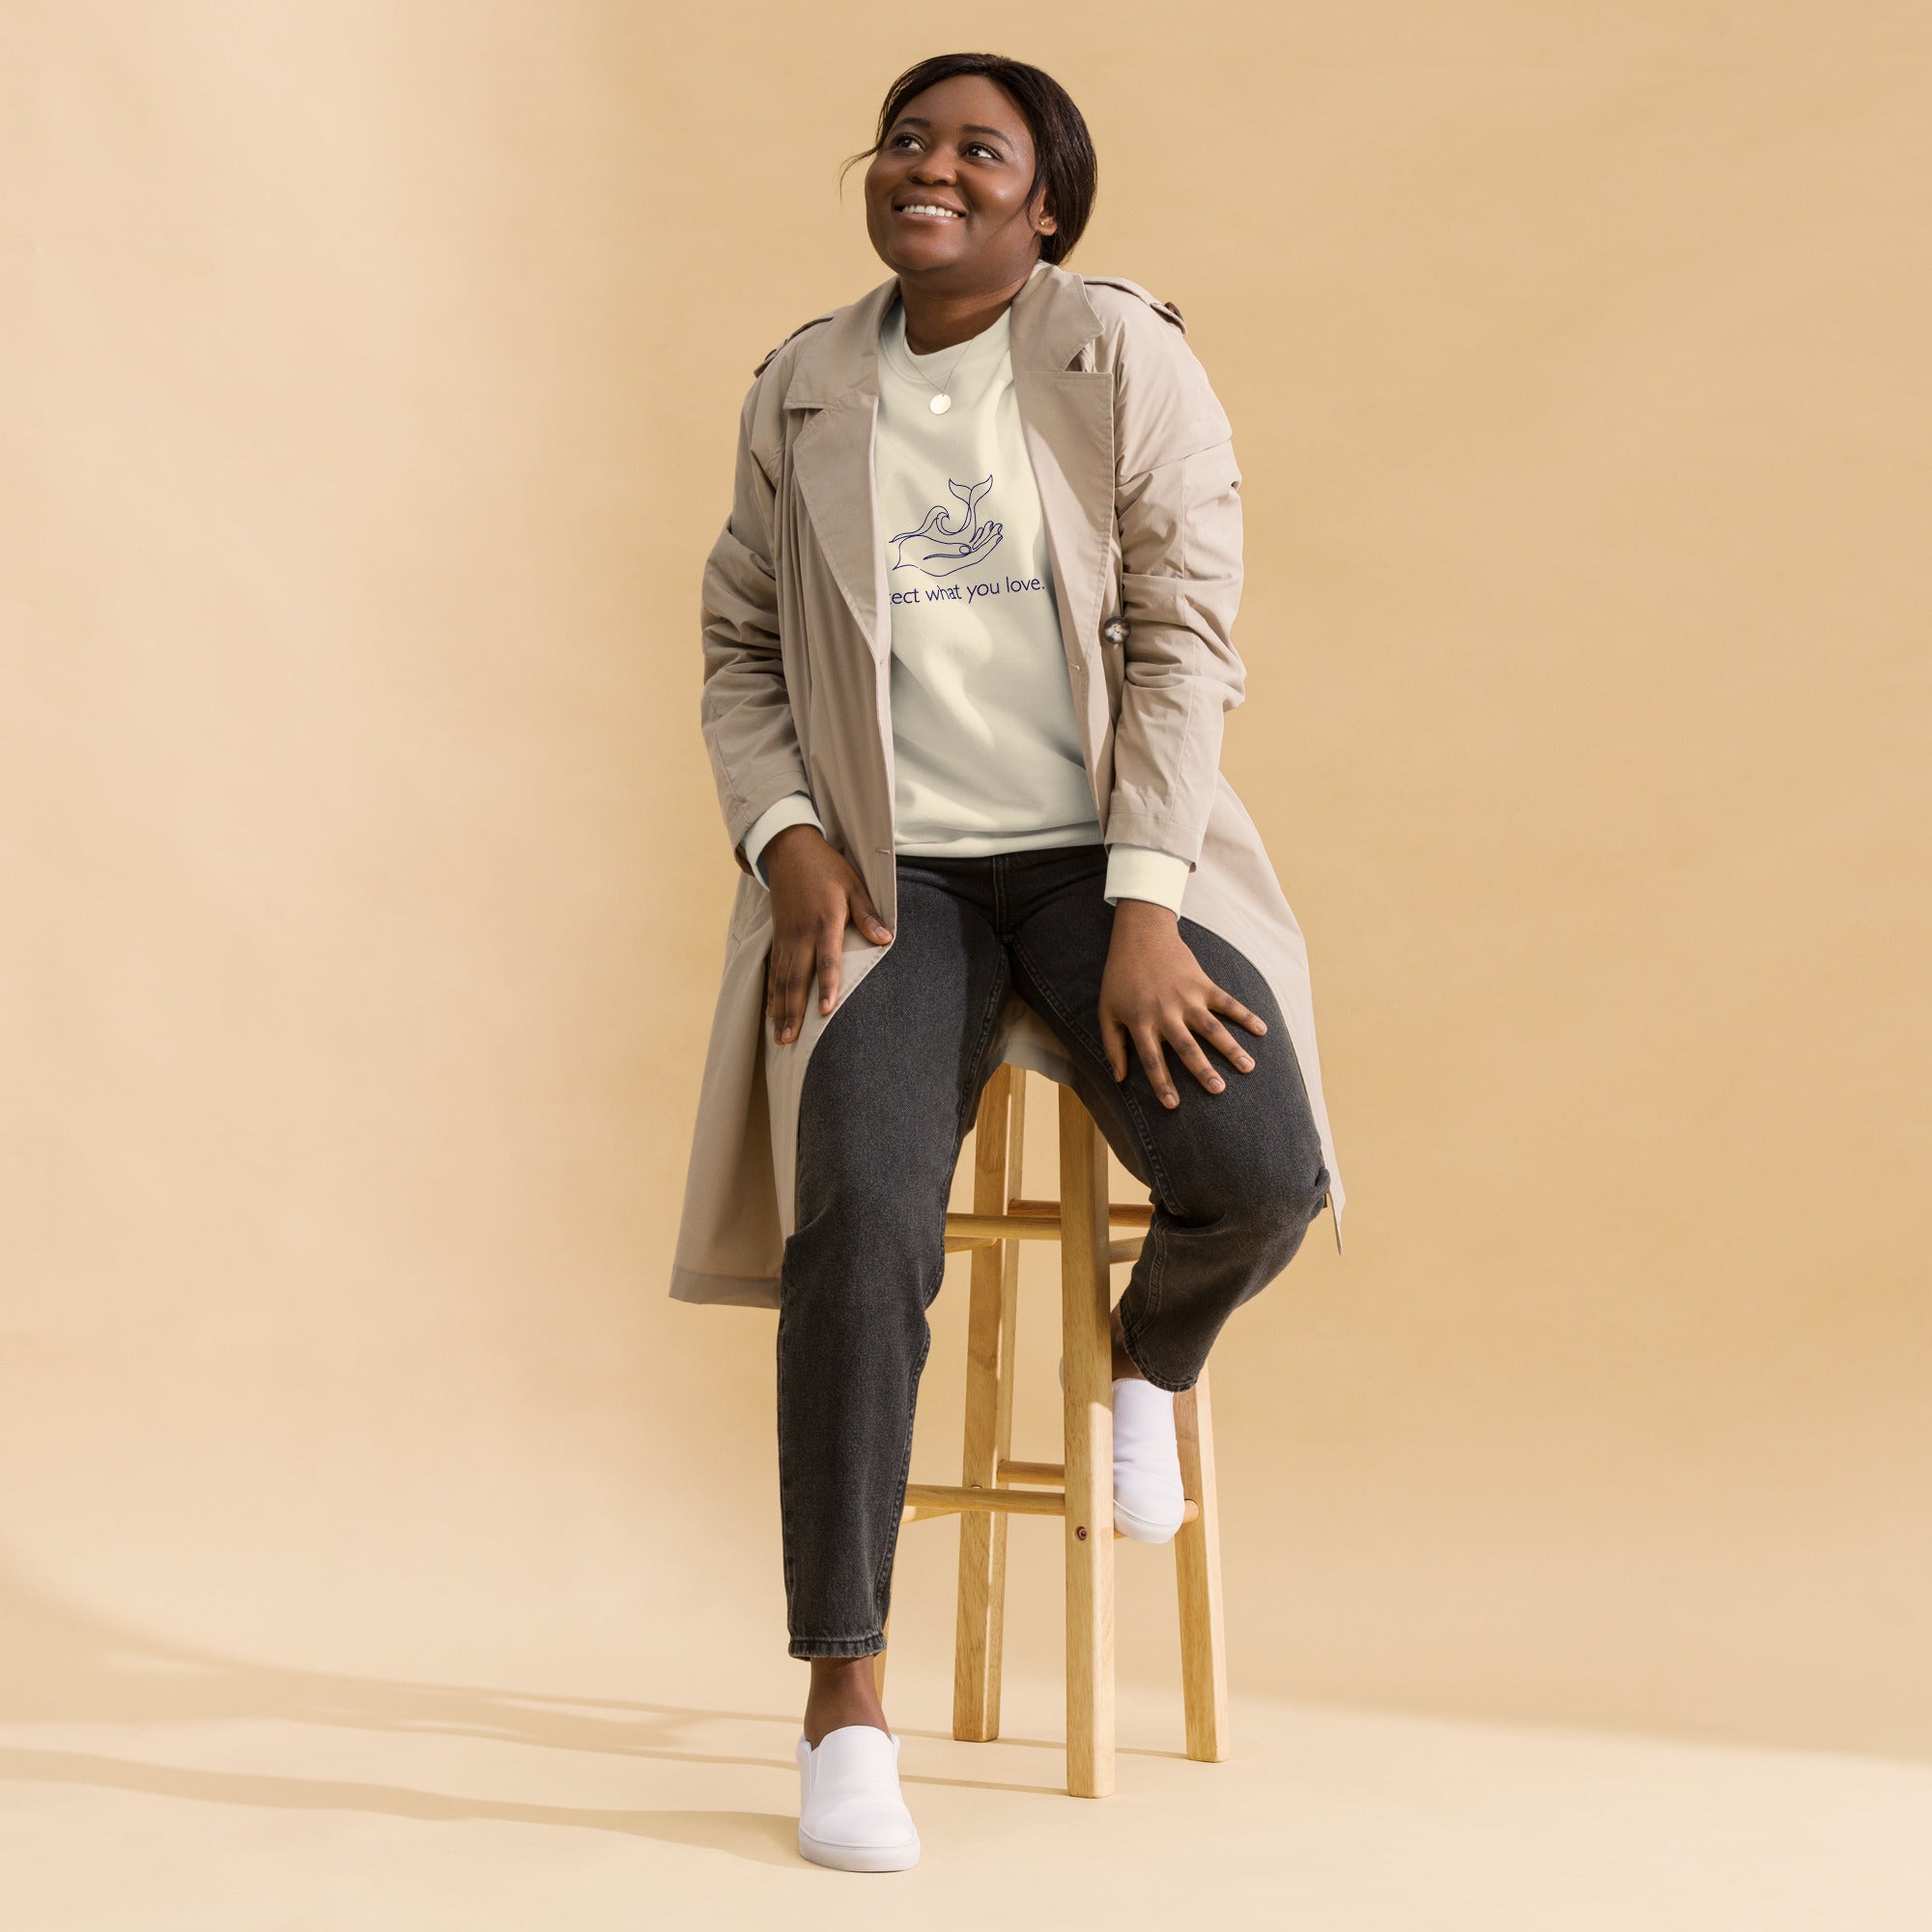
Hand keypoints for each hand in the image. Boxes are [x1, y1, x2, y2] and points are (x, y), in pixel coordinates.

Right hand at [761, 826, 893, 1044]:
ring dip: (781, 1009)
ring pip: (782, 979)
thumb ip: (867, 915)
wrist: (790, 850)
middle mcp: (802, 934)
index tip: (825, 1011)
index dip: (826, 986)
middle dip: (794, 1012)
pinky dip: (772, 992)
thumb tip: (886, 939)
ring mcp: (787, 937)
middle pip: (797, 979)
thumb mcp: (854, 885)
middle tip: (790, 1041)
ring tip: (780, 1037)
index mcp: (825, 922)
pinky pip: (774, 970)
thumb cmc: (827, 868)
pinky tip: (771, 1012)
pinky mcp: (778, 936)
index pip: (826, 961)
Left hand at [1098, 899, 1266, 1106]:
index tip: (1173, 1105)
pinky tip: (1262, 1030)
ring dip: (1231, 1048)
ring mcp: (1187, 997)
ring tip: (1248, 1067)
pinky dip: (1245, 1015)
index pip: (1152, 1059)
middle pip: (1186, 1047)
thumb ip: (1113, 1045)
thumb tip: (1119, 1079)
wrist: (1140, 935)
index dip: (1161, 1083)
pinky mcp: (1202, 983)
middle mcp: (1165, 1012)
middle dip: (1202, 1070)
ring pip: (1212, 1027)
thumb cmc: (1120, 977)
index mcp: (1141, 1021)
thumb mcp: (1107, 1010)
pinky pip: (1227, 1002)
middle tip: (1218, 1090)